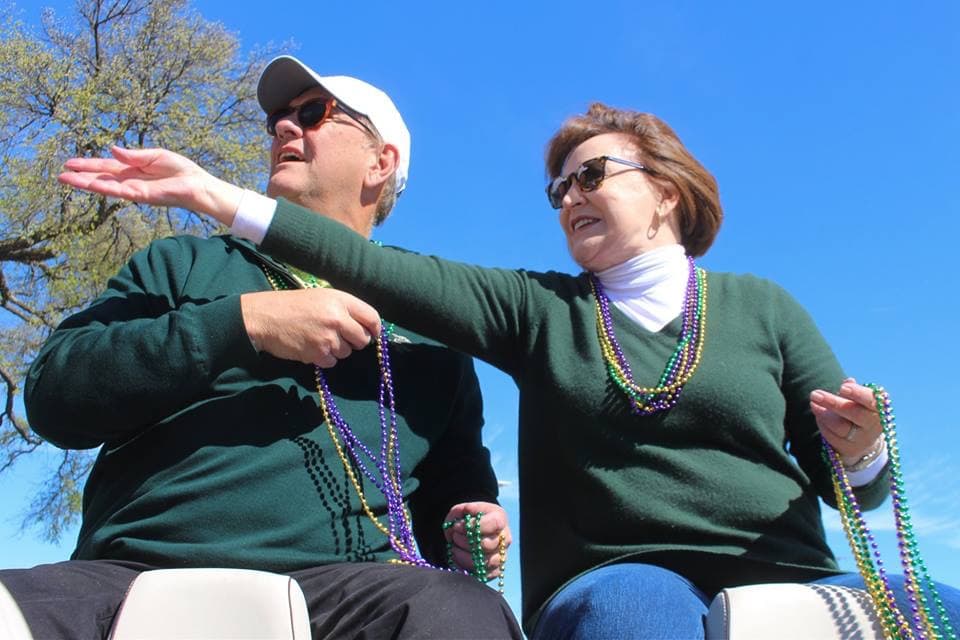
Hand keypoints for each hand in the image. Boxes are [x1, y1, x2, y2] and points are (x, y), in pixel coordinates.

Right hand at [58, 146, 242, 225]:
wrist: (198, 184)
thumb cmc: (181, 171)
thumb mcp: (155, 156)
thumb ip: (133, 155)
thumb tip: (112, 150)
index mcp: (133, 170)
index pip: (106, 168)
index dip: (88, 165)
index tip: (70, 163)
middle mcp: (131, 181)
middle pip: (102, 178)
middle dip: (82, 177)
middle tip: (60, 175)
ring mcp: (135, 190)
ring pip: (106, 187)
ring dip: (87, 184)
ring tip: (68, 180)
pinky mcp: (143, 196)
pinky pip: (121, 190)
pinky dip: (107, 187)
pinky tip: (92, 184)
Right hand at [240, 289, 380, 367]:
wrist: (264, 317)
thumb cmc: (293, 305)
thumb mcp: (322, 297)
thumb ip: (345, 308)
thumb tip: (366, 326)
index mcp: (341, 300)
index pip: (372, 317)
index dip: (374, 329)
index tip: (371, 334)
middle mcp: (338, 318)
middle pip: (363, 339)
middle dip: (354, 342)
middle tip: (340, 337)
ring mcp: (328, 337)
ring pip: (347, 352)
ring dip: (336, 350)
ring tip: (319, 338)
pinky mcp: (318, 354)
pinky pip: (332, 362)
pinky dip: (324, 358)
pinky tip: (311, 347)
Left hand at [442, 502, 510, 580]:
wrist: (472, 531)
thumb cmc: (468, 519)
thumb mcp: (462, 510)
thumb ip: (460, 511)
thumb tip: (464, 517)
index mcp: (500, 518)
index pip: (494, 523)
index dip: (473, 526)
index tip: (457, 526)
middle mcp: (505, 538)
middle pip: (487, 545)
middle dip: (465, 542)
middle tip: (454, 537)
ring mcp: (502, 556)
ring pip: (484, 562)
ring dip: (463, 556)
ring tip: (454, 548)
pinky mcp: (495, 571)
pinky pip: (482, 575)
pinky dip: (466, 568)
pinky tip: (457, 559)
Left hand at [810, 377, 882, 464]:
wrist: (862, 437)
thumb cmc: (858, 410)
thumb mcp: (859, 399)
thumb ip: (854, 390)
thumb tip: (849, 380)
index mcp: (878, 409)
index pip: (871, 401)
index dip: (858, 394)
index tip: (842, 387)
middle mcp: (873, 425)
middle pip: (855, 414)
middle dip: (833, 403)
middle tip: (815, 394)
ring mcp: (863, 439)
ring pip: (841, 427)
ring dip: (824, 414)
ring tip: (813, 402)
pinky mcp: (850, 449)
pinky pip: (833, 437)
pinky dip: (823, 424)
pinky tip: (818, 415)